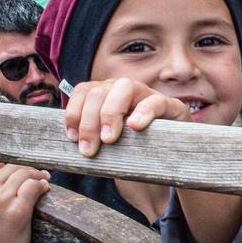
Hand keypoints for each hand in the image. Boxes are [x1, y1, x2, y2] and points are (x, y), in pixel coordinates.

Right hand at [0, 163, 48, 242]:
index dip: (5, 168)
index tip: (15, 172)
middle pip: (9, 168)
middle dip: (24, 169)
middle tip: (35, 174)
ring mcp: (1, 199)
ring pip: (22, 174)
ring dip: (36, 174)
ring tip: (43, 178)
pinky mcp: (18, 210)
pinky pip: (33, 187)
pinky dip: (41, 184)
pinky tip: (45, 187)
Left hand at [63, 77, 190, 156]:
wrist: (171, 155)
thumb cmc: (134, 149)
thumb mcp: (109, 143)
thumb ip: (92, 138)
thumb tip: (70, 145)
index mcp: (106, 94)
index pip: (84, 90)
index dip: (74, 112)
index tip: (72, 138)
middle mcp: (124, 89)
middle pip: (99, 91)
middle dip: (89, 122)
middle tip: (88, 150)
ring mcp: (147, 94)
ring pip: (125, 87)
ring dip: (111, 113)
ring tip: (109, 139)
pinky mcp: (170, 106)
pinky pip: (156, 101)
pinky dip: (144, 111)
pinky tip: (135, 126)